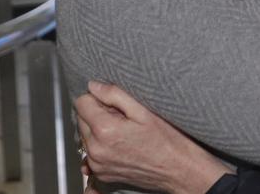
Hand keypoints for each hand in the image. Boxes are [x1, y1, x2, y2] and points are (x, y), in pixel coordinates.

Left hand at [75, 81, 230, 193]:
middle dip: (98, 113)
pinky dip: (101, 146)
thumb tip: (94, 85)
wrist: (178, 168)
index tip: (114, 102)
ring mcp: (97, 164)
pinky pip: (91, 153)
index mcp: (105, 130)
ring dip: (99, 130)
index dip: (98, 97)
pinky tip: (121, 144)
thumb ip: (115, 94)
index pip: (82, 102)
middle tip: (123, 116)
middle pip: (81, 119)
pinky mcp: (101, 173)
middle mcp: (96, 149)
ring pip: (85, 136)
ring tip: (124, 130)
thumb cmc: (167, 139)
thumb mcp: (144, 110)